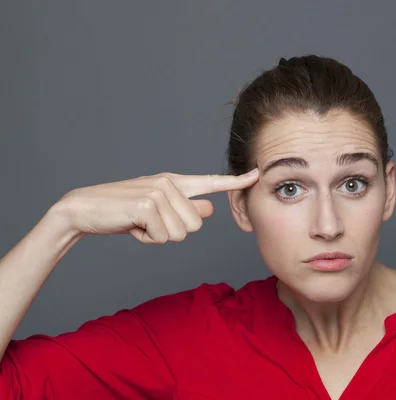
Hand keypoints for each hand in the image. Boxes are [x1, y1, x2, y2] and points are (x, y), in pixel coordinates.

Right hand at [54, 169, 258, 243]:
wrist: (85, 210)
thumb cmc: (124, 212)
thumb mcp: (158, 210)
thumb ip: (185, 208)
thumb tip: (210, 210)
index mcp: (175, 182)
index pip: (212, 182)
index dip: (235, 182)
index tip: (257, 174)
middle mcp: (170, 183)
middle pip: (196, 226)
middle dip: (173, 232)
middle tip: (149, 223)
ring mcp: (159, 192)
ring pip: (181, 233)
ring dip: (159, 236)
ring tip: (140, 223)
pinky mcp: (147, 204)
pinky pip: (163, 237)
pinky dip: (147, 239)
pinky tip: (133, 226)